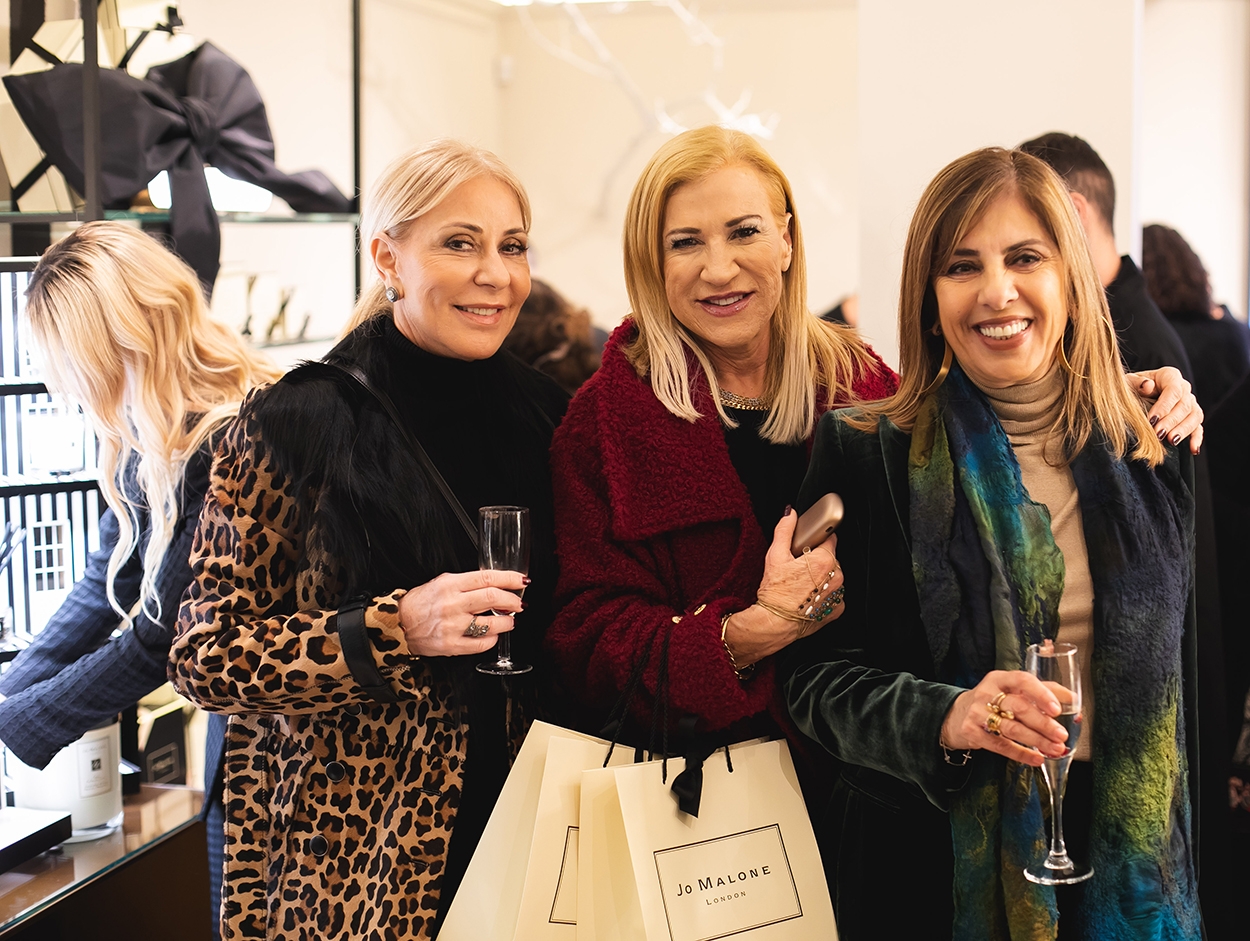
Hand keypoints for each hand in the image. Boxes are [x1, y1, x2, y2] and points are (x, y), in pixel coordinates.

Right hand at [397, 569, 525, 656]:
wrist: (399, 623)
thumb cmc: (421, 602)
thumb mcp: (442, 582)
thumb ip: (467, 582)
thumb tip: (495, 584)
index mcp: (451, 584)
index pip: (488, 578)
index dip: (510, 579)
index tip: (522, 581)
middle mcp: (452, 604)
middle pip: (493, 598)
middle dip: (513, 601)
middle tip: (519, 603)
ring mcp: (452, 626)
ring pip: (491, 623)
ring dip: (507, 622)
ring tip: (509, 620)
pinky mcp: (451, 645)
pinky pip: (481, 644)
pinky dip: (493, 639)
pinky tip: (493, 635)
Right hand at [723, 508, 843, 666]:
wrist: (775, 623)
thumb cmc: (775, 591)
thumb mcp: (775, 555)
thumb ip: (785, 530)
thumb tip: (790, 513)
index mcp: (824, 560)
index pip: (830, 538)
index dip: (816, 541)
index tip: (806, 548)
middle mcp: (837, 576)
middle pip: (832, 558)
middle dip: (818, 560)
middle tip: (799, 568)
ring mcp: (839, 594)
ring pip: (833, 577)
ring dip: (822, 578)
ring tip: (802, 585)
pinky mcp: (837, 609)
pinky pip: (834, 595)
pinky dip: (824, 594)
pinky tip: (808, 596)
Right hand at [939, 670, 1069, 766]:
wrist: (956, 714)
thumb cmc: (991, 701)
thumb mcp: (1010, 689)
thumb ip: (1041, 690)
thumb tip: (1072, 698)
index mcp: (1000, 679)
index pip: (1022, 681)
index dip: (1041, 694)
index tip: (1057, 709)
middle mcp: (986, 693)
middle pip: (1019, 707)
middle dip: (1043, 723)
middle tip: (1061, 735)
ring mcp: (977, 712)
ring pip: (1011, 728)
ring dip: (1036, 740)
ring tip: (1054, 749)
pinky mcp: (972, 731)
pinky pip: (1000, 745)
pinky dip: (1021, 754)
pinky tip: (1036, 758)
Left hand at [1128, 367, 1203, 452]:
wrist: (1133, 395)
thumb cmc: (1130, 388)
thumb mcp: (1127, 382)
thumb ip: (1136, 383)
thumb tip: (1148, 386)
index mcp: (1169, 376)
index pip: (1173, 390)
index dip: (1164, 406)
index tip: (1151, 420)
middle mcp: (1183, 388)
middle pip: (1184, 405)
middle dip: (1171, 421)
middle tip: (1158, 434)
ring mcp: (1190, 403)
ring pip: (1194, 416)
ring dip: (1183, 430)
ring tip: (1171, 441)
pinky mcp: (1191, 418)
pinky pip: (1198, 427)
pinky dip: (1196, 438)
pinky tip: (1192, 449)